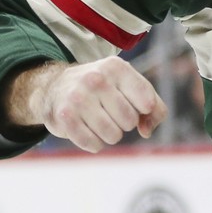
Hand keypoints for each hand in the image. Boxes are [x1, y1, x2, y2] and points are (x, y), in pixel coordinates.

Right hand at [3, 57, 168, 152]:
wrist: (56, 87)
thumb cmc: (104, 89)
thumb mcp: (131, 86)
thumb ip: (154, 107)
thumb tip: (147, 131)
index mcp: (117, 67)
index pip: (147, 102)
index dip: (145, 111)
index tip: (135, 105)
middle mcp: (96, 79)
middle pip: (130, 121)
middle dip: (125, 123)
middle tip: (112, 112)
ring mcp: (78, 97)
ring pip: (113, 135)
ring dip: (111, 135)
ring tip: (101, 121)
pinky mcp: (64, 116)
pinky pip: (93, 144)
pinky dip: (96, 144)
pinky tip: (89, 130)